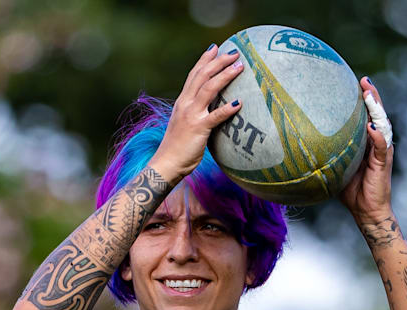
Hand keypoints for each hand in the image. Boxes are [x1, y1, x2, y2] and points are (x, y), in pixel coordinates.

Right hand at [150, 45, 243, 180]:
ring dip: (225, 75)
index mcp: (182, 101)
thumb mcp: (184, 124)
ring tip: (239, 67)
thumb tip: (209, 109)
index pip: (193, 74)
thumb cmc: (177, 147)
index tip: (215, 47)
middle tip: (234, 52)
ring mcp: (191, 115)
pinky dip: (228, 108)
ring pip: (209, 88)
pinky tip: (240, 102)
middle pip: (202, 75)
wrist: (166, 163)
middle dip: (218, 61)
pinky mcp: (198, 128)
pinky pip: (216, 116)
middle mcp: (185, 103)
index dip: (204, 59)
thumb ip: (194, 113)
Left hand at [340, 77, 394, 222]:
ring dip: (376, 108)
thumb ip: (328, 153)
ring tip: (370, 94)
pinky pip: (381, 146)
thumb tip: (302, 142)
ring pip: (382, 124)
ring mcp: (381, 151)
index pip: (366, 115)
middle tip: (364, 80)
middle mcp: (377, 142)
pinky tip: (371, 126)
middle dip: (372, 96)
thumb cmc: (350, 190)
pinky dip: (377, 135)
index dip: (362, 99)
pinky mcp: (383, 162)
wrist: (366, 211)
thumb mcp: (336, 167)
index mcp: (366, 141)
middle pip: (377, 114)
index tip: (355, 82)